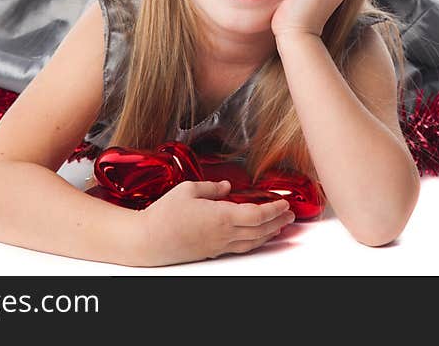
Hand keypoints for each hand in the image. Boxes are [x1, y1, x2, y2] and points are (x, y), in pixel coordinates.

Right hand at [135, 180, 294, 266]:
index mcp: (221, 216)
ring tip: (280, 226)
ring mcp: (219, 245)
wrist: (148, 240)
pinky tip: (257, 237)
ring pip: (253, 241)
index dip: (274, 209)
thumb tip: (227, 187)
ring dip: (270, 233)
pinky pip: (241, 247)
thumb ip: (211, 188)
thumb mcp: (188, 190)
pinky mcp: (212, 251)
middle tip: (290, 214)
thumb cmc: (165, 214)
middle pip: (260, 230)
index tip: (284, 203)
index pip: (257, 214)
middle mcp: (224, 234)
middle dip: (278, 221)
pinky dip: (255, 241)